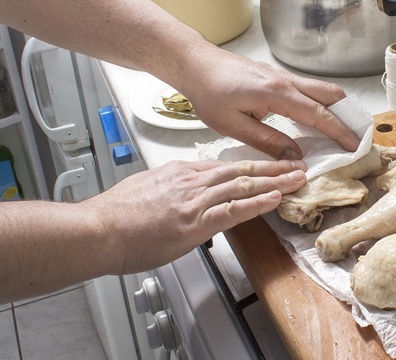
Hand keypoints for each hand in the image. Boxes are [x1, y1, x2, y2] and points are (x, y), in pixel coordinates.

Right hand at [83, 158, 306, 273]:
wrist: (99, 230)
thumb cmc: (115, 214)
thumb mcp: (146, 188)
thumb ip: (170, 188)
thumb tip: (180, 194)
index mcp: (180, 172)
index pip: (223, 166)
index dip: (250, 166)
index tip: (267, 165)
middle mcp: (192, 182)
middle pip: (241, 170)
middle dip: (272, 167)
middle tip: (296, 165)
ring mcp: (196, 201)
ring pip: (244, 185)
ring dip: (275, 182)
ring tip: (297, 179)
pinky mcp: (196, 222)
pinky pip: (235, 210)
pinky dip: (258, 203)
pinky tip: (276, 200)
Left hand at [176, 47, 361, 159]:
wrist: (196, 64)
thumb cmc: (209, 94)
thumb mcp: (234, 126)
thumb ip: (268, 141)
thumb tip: (297, 156)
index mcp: (277, 94)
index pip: (318, 115)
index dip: (339, 132)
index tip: (354, 146)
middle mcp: (286, 81)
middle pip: (330, 94)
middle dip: (348, 116)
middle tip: (357, 136)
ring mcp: (283, 76)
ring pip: (322, 89)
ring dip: (337, 108)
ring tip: (343, 129)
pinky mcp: (278, 76)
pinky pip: (309, 88)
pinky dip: (322, 102)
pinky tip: (318, 118)